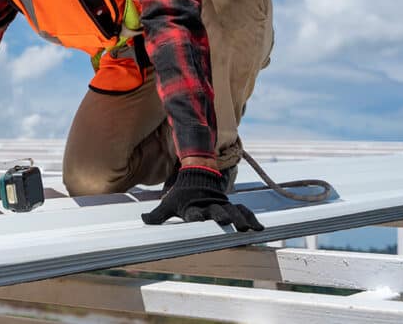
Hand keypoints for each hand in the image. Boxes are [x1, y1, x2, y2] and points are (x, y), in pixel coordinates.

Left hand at [142, 167, 262, 231]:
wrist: (198, 174)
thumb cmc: (182, 194)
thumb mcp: (169, 203)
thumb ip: (157, 215)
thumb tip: (143, 220)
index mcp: (192, 207)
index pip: (193, 213)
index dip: (195, 216)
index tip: (197, 219)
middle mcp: (208, 206)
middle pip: (216, 211)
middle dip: (222, 216)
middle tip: (227, 221)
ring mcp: (221, 205)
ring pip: (233, 211)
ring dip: (240, 219)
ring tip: (247, 229)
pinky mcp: (230, 205)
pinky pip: (243, 211)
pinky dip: (251, 218)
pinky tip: (260, 229)